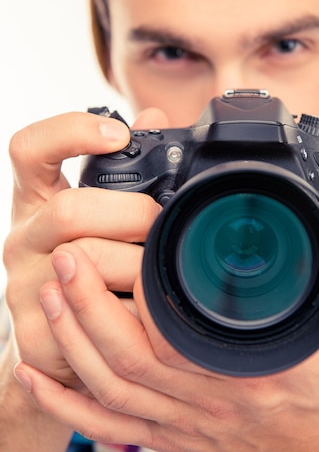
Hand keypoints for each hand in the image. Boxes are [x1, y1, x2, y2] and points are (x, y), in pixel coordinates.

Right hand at [4, 109, 161, 386]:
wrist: (54, 336)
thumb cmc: (88, 259)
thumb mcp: (99, 209)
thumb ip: (126, 165)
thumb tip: (154, 118)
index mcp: (36, 200)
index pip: (29, 149)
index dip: (70, 132)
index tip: (118, 135)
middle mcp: (22, 238)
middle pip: (70, 210)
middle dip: (132, 214)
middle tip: (160, 225)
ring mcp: (23, 286)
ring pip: (85, 262)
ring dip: (136, 264)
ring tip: (160, 268)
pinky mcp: (35, 332)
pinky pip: (93, 318)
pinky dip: (132, 311)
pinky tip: (149, 308)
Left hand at [14, 202, 318, 450]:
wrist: (315, 449)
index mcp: (239, 371)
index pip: (173, 336)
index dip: (138, 296)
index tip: (121, 247)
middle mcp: (201, 401)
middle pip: (126, 359)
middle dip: (87, 306)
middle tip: (66, 258)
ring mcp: (178, 423)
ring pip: (107, 390)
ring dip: (70, 341)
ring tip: (47, 294)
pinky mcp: (164, 437)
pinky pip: (103, 428)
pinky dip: (62, 404)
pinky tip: (33, 375)